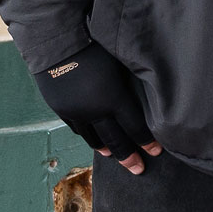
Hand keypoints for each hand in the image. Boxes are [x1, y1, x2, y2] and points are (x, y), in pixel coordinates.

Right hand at [33, 42, 164, 173]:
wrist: (55, 41)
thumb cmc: (93, 42)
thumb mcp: (119, 59)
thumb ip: (130, 78)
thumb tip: (148, 84)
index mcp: (113, 98)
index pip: (134, 126)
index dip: (147, 141)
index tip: (156, 152)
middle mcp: (94, 110)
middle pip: (115, 140)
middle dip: (129, 156)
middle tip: (139, 169)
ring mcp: (76, 112)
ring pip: (93, 138)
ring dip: (106, 148)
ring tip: (114, 155)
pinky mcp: (61, 108)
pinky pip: (77, 128)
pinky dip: (88, 136)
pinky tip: (93, 139)